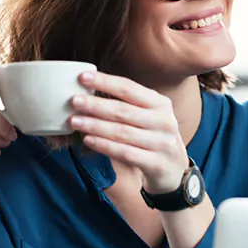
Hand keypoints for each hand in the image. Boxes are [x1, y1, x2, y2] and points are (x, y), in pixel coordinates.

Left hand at [69, 72, 189, 193]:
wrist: (174, 170)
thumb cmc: (153, 137)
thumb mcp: (150, 116)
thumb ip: (128, 104)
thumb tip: (89, 92)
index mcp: (161, 104)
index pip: (129, 89)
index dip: (105, 82)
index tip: (82, 77)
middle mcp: (164, 121)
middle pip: (123, 110)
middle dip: (95, 105)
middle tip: (73, 101)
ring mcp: (162, 143)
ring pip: (122, 132)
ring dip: (95, 126)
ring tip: (74, 121)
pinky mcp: (156, 163)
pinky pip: (125, 152)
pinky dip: (104, 145)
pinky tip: (88, 140)